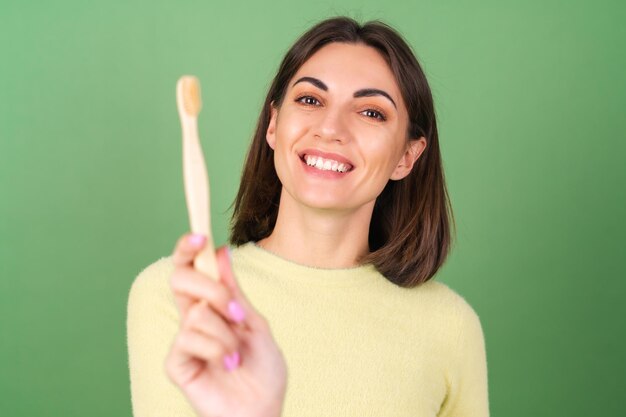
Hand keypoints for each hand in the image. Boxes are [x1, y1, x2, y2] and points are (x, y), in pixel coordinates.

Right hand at [165, 233, 287, 416]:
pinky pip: (189, 339)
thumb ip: (235, 292)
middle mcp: (193, 318)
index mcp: (211, 305)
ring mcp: (183, 341)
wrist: (263, 409)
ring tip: (238, 354)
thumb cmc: (262, 370)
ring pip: (195, 312)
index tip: (200, 237)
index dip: (188, 249)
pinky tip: (228, 366)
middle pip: (179, 279)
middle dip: (210, 288)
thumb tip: (222, 252)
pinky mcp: (176, 364)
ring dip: (226, 333)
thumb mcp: (255, 323)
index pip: (190, 268)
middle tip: (236, 311)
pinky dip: (217, 350)